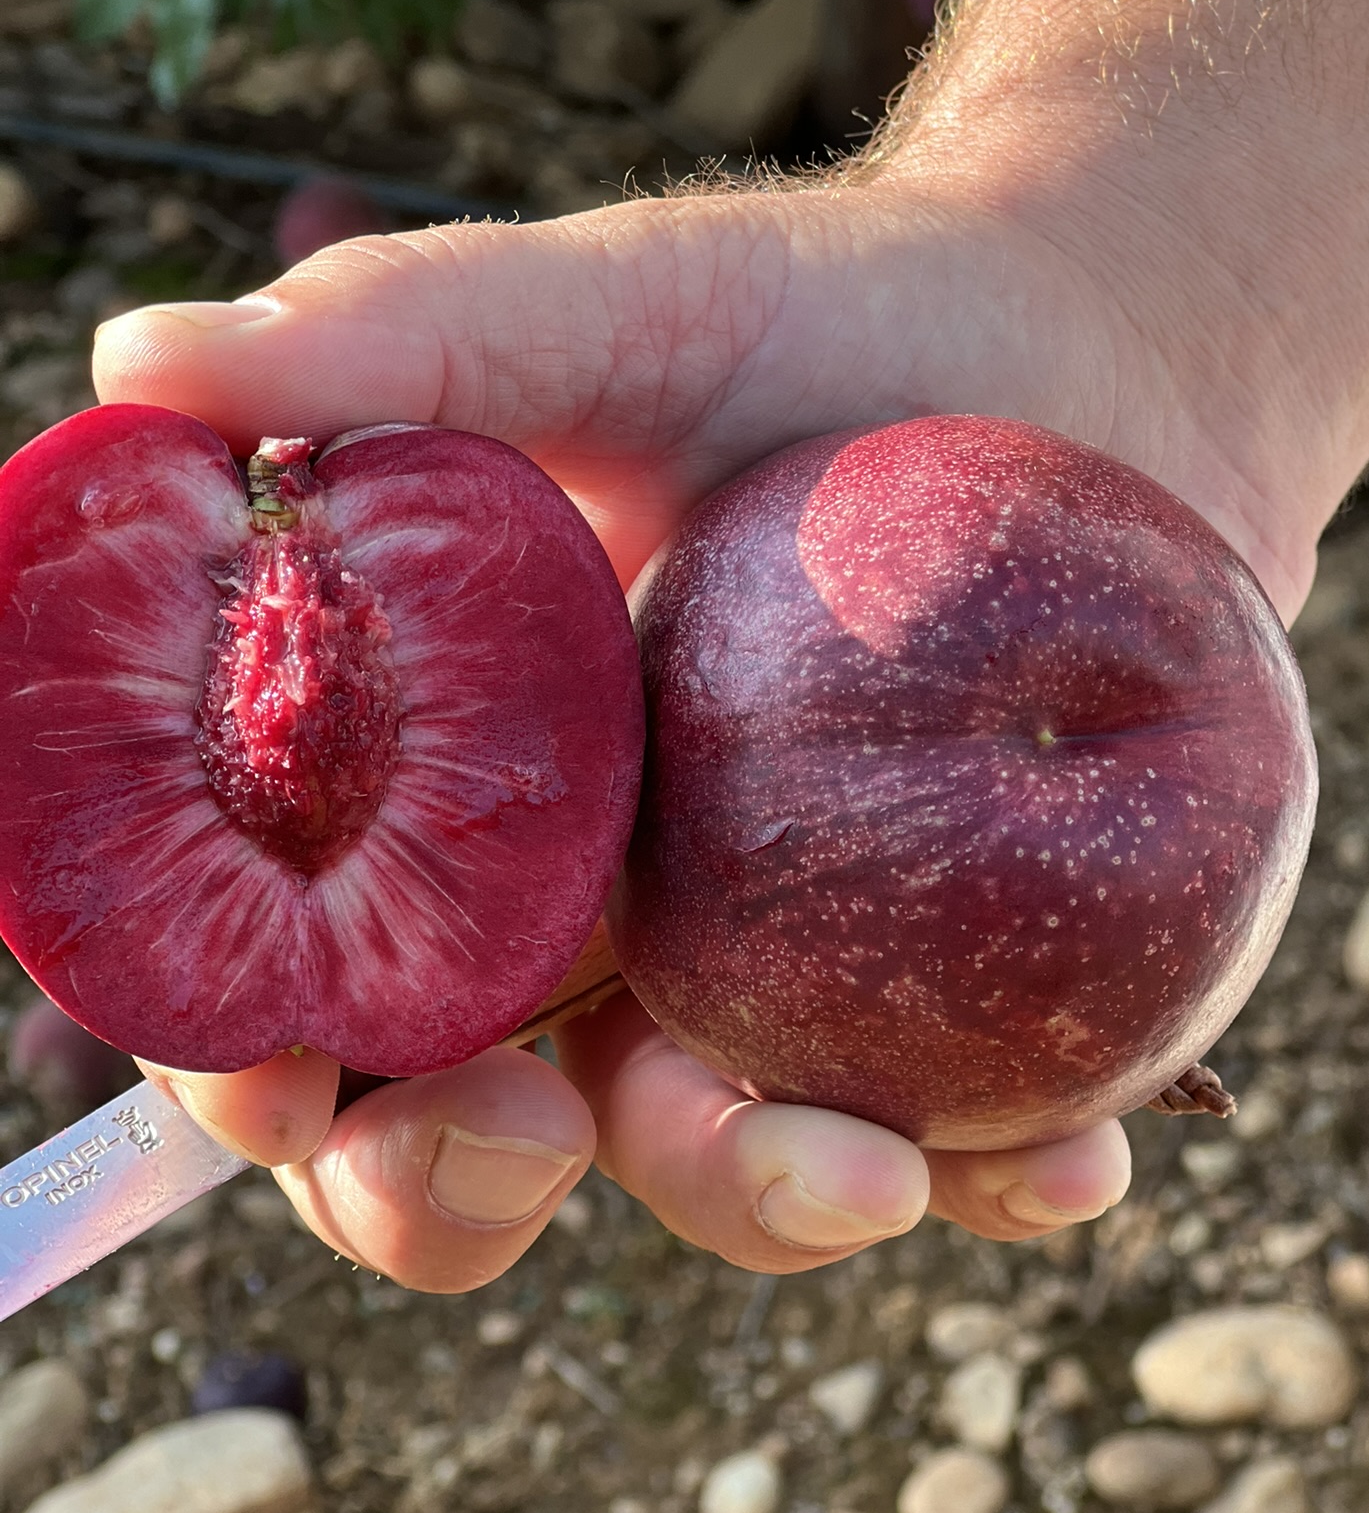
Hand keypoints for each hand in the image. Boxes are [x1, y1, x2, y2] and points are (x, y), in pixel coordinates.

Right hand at [93, 170, 1267, 1287]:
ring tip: (873, 1175)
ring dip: (760, 1203)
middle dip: (451, 1187)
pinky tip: (1080, 1160)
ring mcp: (764, 964)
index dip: (250, 1060)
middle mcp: (584, 904)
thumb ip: (394, 341)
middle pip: (451, 1125)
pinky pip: (958, 1134)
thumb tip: (136, 363)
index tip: (288, 1086)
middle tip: (531, 1138)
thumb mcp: (612, 309)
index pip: (294, 961)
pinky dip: (1005, 1177)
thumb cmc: (825, 318)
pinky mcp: (945, 987)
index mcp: (452, 785)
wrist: (1088, 342)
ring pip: (704, 1163)